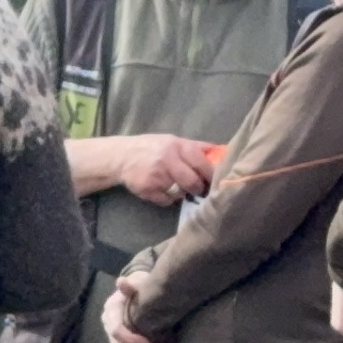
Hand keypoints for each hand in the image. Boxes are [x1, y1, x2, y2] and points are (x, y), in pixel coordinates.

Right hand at [73, 133, 216, 205]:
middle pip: (193, 182)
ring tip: (178, 187)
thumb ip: (195, 147)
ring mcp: (157, 177)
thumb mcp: (173, 141)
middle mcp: (167, 160)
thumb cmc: (151, 148)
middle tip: (200, 190)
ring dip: (183, 194)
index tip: (216, 181)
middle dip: (199, 189)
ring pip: (180, 193)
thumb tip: (221, 151)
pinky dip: (168, 199)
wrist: (121, 156)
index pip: (202, 163)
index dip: (211, 175)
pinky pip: (167, 201)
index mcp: (177, 146)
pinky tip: (162, 190)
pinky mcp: (148, 190)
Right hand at [102, 272, 165, 342]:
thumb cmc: (139, 286)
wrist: (140, 290)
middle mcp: (109, 326)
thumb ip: (132, 284)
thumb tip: (121, 282)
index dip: (130, 340)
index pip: (116, 330)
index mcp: (111, 312)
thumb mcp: (138, 282)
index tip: (148, 342)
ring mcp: (115, 337)